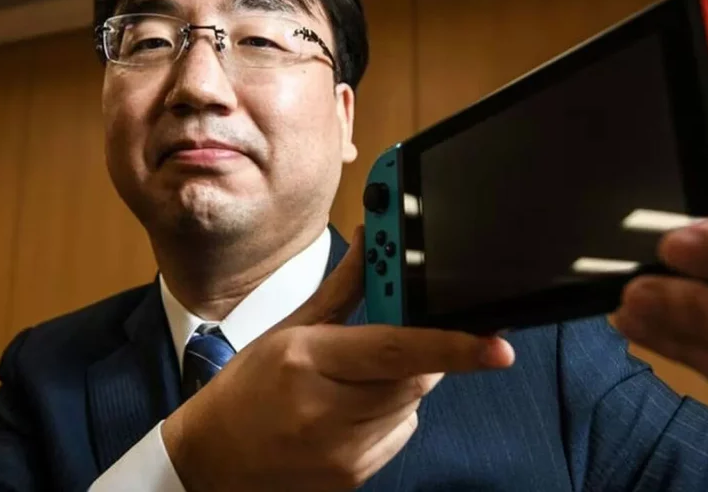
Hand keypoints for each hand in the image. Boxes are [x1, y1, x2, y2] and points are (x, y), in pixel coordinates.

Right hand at [161, 227, 515, 491]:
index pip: (396, 350)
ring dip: (402, 387)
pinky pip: (398, 436)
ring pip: (411, 408)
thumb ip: (343, 287)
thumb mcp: (289, 329)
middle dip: (425, 355)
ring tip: (354, 383)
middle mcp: (326, 411)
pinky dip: (389, 417)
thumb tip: (373, 239)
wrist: (211, 461)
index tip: (496, 344)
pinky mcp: (353, 478)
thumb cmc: (246, 390)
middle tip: (409, 337)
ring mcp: (341, 453)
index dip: (452, 346)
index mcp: (306, 361)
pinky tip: (349, 412)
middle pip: (415, 380)